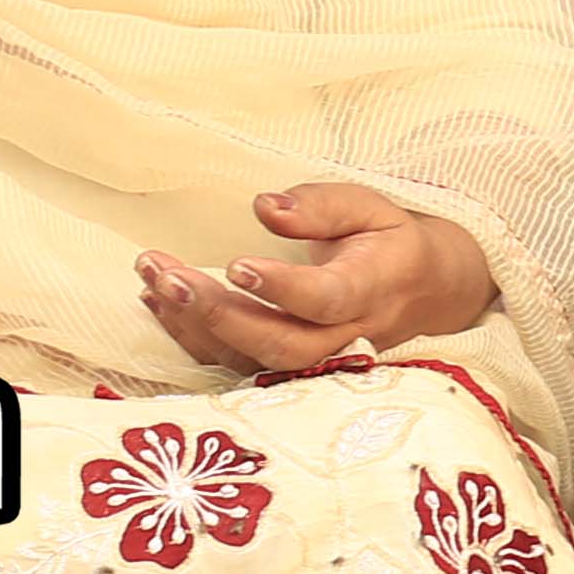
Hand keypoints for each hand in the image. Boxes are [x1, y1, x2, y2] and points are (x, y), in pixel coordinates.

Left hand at [137, 183, 500, 376]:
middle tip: (169, 277)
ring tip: (152, 280)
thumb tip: (265, 207)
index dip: (282, 288)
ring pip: (254, 362)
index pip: (327, 298)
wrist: (421, 292)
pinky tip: (157, 302)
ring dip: (195, 327)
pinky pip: (237, 365)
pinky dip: (192, 337)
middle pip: (283, 344)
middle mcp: (346, 333)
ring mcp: (317, 358)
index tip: (236, 264)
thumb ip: (321, 206)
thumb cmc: (387, 242)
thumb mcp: (369, 207)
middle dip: (220, 315)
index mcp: (372, 287)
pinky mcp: (291, 367)